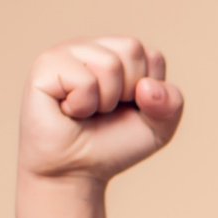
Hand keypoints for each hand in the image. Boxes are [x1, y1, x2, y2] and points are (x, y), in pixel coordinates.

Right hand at [18, 36, 184, 183]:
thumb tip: (146, 86)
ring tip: (86, 110)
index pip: (152, 56)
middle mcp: (92, 46)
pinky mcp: (45, 65)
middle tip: (105, 110)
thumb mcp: (159, 127)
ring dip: (105, 101)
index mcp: (118, 53)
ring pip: (109, 64)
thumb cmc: (113, 144)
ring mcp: (66, 52)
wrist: (75, 171)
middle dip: (128, 92)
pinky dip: (82, 105)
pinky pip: (84, 80)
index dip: (149, 93)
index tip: (128, 108)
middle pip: (132, 49)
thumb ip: (171, 103)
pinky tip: (68, 111)